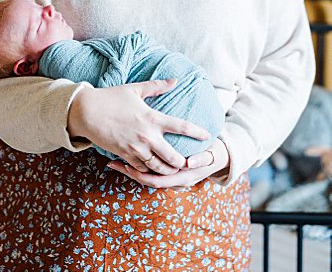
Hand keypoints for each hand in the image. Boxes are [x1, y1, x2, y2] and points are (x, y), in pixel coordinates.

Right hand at [67, 79, 209, 174]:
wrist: (85, 112)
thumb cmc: (110, 98)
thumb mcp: (134, 90)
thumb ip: (156, 87)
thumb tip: (174, 80)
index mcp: (153, 118)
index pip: (182, 127)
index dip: (198, 132)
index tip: (207, 136)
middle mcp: (148, 136)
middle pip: (175, 158)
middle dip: (184, 162)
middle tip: (188, 162)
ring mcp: (136, 148)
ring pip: (160, 168)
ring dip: (168, 170)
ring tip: (172, 169)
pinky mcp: (125, 155)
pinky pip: (142, 169)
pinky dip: (149, 170)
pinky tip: (152, 168)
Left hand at [108, 139, 230, 187]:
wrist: (221, 157)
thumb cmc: (213, 152)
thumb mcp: (211, 155)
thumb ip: (202, 159)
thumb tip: (189, 163)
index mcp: (183, 177)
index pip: (158, 180)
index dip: (141, 175)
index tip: (128, 165)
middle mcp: (175, 180)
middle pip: (147, 180)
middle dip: (130, 173)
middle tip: (113, 162)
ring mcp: (171, 176)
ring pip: (146, 176)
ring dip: (130, 169)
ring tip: (113, 160)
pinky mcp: (167, 170)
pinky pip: (149, 170)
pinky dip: (137, 165)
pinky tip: (124, 157)